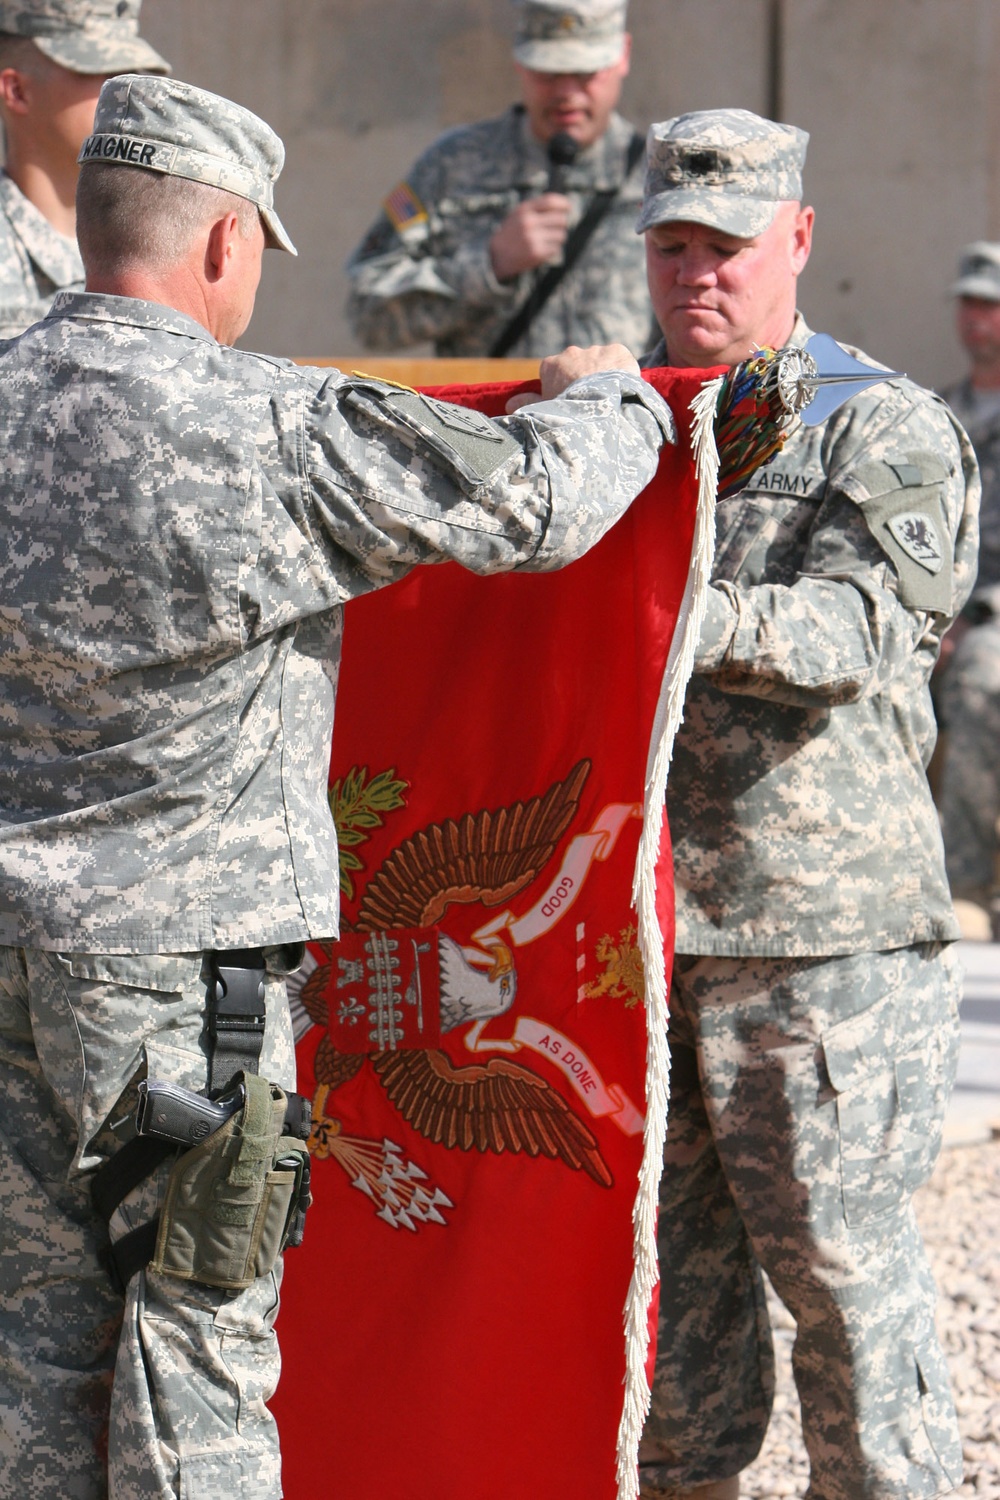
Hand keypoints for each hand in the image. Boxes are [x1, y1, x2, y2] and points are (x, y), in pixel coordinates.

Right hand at [489, 194, 570, 281]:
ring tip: (547, 240)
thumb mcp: (518, 215)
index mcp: (524, 210)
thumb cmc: (511, 234)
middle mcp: (529, 222)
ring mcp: (533, 238)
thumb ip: (536, 208)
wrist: (496, 256)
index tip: (568, 207)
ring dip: (557, 238)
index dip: (563, 203)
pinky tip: (543, 249)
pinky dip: (552, 249)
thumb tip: (562, 205)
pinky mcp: (536, 253)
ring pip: (561, 235)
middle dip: (561, 224)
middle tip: (555, 228)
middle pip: (560, 219)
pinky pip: (556, 249)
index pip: (550, 201)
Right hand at [505, 344, 639, 411]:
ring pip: (599, 362)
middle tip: (591, 403)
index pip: (554, 374)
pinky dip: (622, 371)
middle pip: (577, 366)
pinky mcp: (618, 352)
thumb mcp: (542, 411)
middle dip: (583, 380)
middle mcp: (571, 353)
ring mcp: (595, 351)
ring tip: (609, 398)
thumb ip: (527, 404)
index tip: (569, 403)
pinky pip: (620, 360)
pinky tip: (623, 388)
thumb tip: (509, 404)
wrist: (597, 406)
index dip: (562, 389)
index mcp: (551, 365)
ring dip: (603, 376)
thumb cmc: (565, 412)